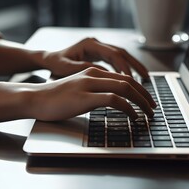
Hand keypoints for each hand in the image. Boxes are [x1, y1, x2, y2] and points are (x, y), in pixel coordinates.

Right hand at [26, 68, 155, 120]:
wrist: (34, 99)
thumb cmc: (53, 99)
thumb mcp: (77, 91)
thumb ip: (93, 92)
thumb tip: (109, 102)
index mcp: (92, 72)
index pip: (122, 77)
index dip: (138, 88)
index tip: (146, 100)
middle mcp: (93, 74)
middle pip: (128, 81)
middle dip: (145, 95)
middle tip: (153, 108)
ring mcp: (89, 84)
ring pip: (125, 88)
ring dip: (141, 102)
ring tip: (148, 114)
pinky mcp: (85, 97)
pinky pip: (115, 100)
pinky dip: (128, 108)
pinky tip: (133, 117)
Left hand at [40, 38, 148, 77]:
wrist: (49, 60)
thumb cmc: (55, 63)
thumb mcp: (66, 68)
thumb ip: (83, 69)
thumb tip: (102, 73)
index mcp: (90, 44)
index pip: (113, 55)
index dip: (124, 68)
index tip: (131, 81)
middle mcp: (97, 43)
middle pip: (122, 53)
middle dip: (136, 65)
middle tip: (146, 79)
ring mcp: (99, 48)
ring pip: (122, 56)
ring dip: (134, 67)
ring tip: (145, 79)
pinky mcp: (99, 55)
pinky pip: (116, 61)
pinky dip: (125, 70)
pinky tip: (132, 80)